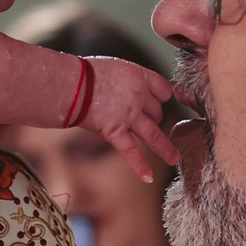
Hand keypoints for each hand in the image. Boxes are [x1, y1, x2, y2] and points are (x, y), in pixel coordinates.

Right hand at [79, 57, 178, 180]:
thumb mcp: (115, 67)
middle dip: (152, 118)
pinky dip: (140, 166)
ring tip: (174, 159)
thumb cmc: (86, 74)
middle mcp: (139, 97)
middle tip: (140, 121)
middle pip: (157, 113)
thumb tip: (129, 91)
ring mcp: (129, 116)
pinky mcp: (115, 132)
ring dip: (165, 148)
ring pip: (154, 135)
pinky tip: (149, 178)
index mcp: (139, 77)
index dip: (162, 98)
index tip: (159, 102)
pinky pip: (131, 152)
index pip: (163, 91)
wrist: (70, 85)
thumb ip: (128, 80)